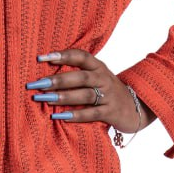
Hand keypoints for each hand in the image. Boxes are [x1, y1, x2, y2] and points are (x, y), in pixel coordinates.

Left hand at [26, 48, 153, 134]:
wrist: (136, 107)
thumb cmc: (107, 91)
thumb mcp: (97, 77)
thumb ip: (77, 73)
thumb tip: (45, 74)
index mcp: (98, 67)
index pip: (80, 56)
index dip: (62, 55)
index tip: (41, 58)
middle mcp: (104, 78)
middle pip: (80, 77)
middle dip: (57, 80)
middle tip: (37, 84)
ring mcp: (109, 96)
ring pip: (85, 95)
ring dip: (63, 97)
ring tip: (45, 100)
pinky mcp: (111, 112)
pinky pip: (92, 114)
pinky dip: (76, 115)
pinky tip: (60, 117)